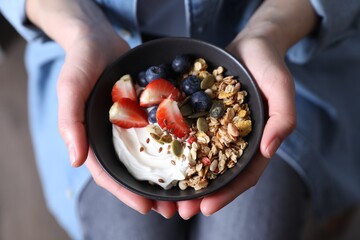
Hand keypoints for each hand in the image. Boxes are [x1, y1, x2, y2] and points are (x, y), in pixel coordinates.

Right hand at [26, 0, 178, 216]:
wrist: (100, 39)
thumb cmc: (81, 63)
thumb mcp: (71, 88)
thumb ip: (70, 123)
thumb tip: (75, 162)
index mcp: (95, 140)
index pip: (109, 174)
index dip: (126, 193)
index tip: (146, 208)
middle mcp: (117, 138)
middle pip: (135, 172)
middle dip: (154, 193)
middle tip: (175, 209)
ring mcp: (135, 126)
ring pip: (154, 156)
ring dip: (170, 176)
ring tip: (189, 192)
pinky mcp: (149, 113)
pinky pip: (164, 131)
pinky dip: (177, 145)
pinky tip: (194, 154)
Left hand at [174, 0, 316, 218]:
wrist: (251, 43)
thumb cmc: (270, 64)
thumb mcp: (282, 88)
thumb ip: (283, 118)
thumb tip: (270, 150)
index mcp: (256, 142)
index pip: (243, 176)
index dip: (226, 194)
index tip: (206, 208)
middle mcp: (234, 140)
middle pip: (217, 174)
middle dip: (199, 195)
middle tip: (179, 212)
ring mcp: (216, 129)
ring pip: (200, 159)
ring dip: (184, 179)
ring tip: (165, 196)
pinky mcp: (201, 115)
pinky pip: (188, 135)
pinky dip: (177, 149)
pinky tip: (160, 158)